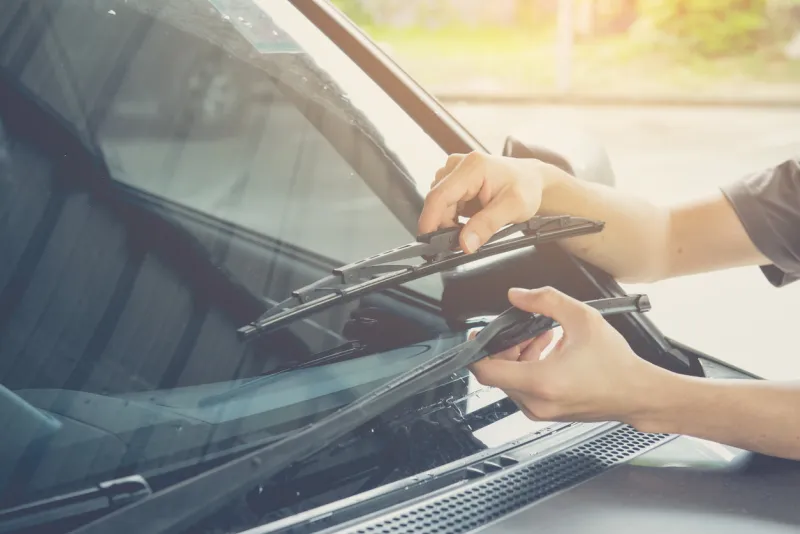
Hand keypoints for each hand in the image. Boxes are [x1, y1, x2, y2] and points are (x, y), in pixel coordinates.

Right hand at [418, 152, 565, 252]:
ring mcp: (455, 171)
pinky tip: (469, 218)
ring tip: (474, 225)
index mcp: (473, 167)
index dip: (430, 220)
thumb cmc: (526, 187)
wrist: (532, 180)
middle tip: (465, 239)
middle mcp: (459, 164)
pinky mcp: (454, 179)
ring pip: (439, 204)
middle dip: (445, 225)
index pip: (439, 196)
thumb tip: (465, 243)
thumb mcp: (513, 208)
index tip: (428, 241)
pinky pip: (444, 203)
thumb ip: (487, 225)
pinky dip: (453, 216)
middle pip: (438, 202)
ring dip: (450, 220)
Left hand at [470, 287, 665, 424]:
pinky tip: (549, 352)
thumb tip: (517, 295)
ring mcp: (541, 411)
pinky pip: (524, 390)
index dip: (475, 351)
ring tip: (541, 338)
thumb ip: (545, 300)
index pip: (485, 372)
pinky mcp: (547, 414)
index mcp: (540, 382)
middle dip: (505, 347)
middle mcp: (536, 402)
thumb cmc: (617, 365)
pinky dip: (529, 369)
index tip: (478, 336)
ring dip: (518, 357)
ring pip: (510, 381)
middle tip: (522, 330)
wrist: (638, 394)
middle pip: (497, 373)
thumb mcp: (582, 318)